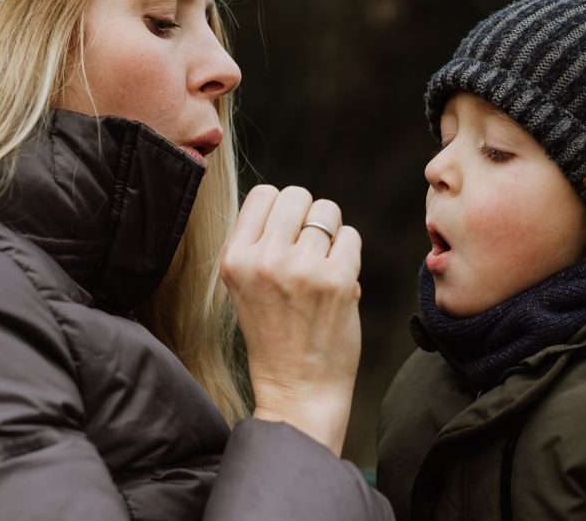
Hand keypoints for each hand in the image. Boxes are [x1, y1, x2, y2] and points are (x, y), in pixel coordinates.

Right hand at [220, 185, 361, 455]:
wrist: (297, 391)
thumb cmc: (275, 336)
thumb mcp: (244, 286)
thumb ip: (259, 242)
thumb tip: (291, 200)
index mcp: (234, 258)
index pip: (264, 193)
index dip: (282, 210)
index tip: (286, 237)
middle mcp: (264, 259)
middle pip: (297, 195)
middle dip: (309, 217)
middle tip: (309, 251)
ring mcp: (302, 269)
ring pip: (328, 211)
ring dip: (331, 235)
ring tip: (322, 267)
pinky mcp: (337, 280)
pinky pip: (351, 237)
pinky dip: (349, 255)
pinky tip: (338, 282)